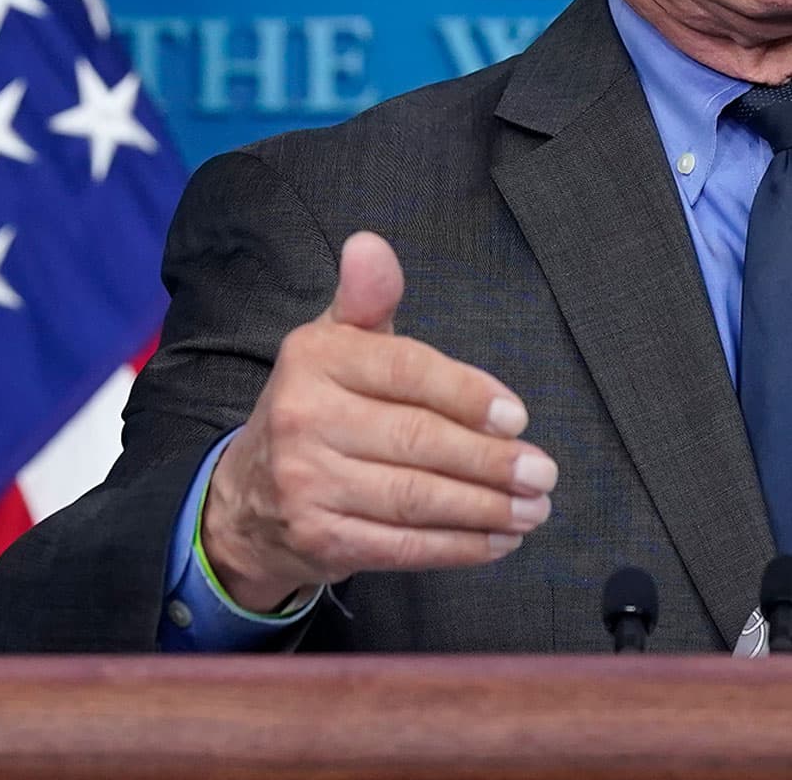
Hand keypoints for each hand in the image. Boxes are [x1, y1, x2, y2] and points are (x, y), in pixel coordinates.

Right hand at [199, 232, 557, 611]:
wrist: (249, 498)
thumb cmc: (319, 406)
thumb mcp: (337, 343)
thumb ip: (368, 299)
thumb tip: (370, 245)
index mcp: (315, 359)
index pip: (406, 372)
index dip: (467, 394)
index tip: (517, 418)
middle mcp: (304, 419)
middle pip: (417, 441)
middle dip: (491, 461)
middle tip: (542, 472)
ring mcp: (307, 485)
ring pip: (415, 499)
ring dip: (485, 509)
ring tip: (533, 509)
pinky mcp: (318, 540)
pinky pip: (402, 546)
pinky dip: (458, 547)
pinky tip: (498, 541)